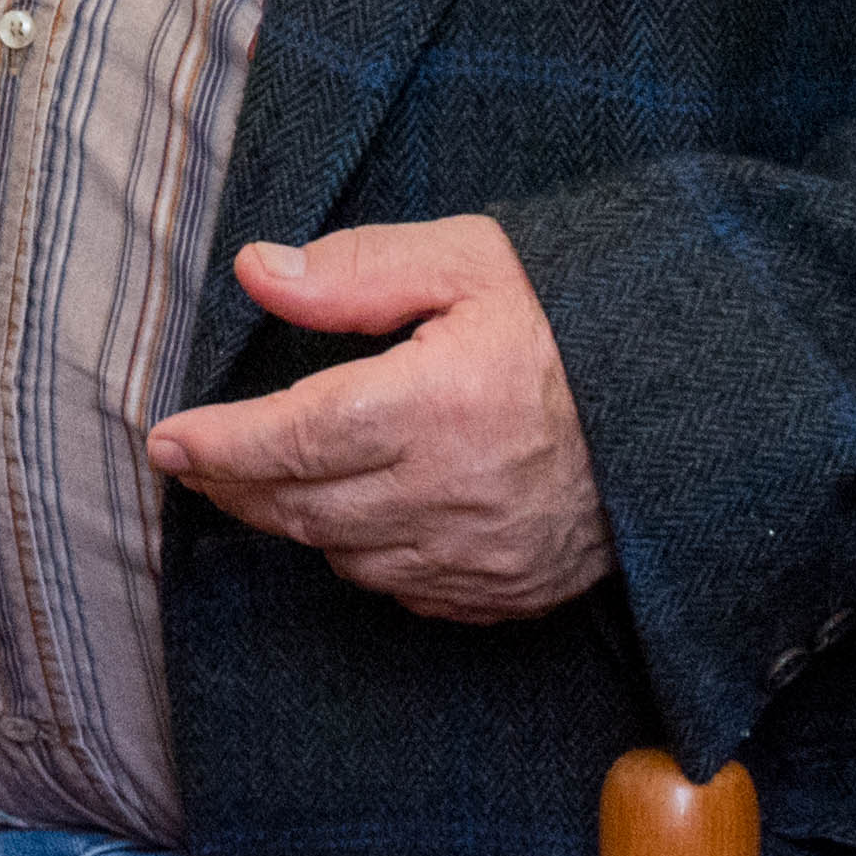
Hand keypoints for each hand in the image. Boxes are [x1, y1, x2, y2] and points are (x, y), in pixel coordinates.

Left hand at [145, 217, 612, 623]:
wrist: (690, 409)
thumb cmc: (573, 319)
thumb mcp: (467, 261)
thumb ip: (355, 271)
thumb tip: (258, 270)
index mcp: (438, 404)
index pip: (292, 438)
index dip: (219, 445)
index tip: (166, 439)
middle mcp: (454, 494)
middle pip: (302, 508)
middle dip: (236, 484)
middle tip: (198, 458)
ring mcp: (483, 557)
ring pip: (344, 556)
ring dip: (296, 519)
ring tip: (268, 478)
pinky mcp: (508, 594)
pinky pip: (403, 590)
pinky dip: (364, 556)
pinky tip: (356, 515)